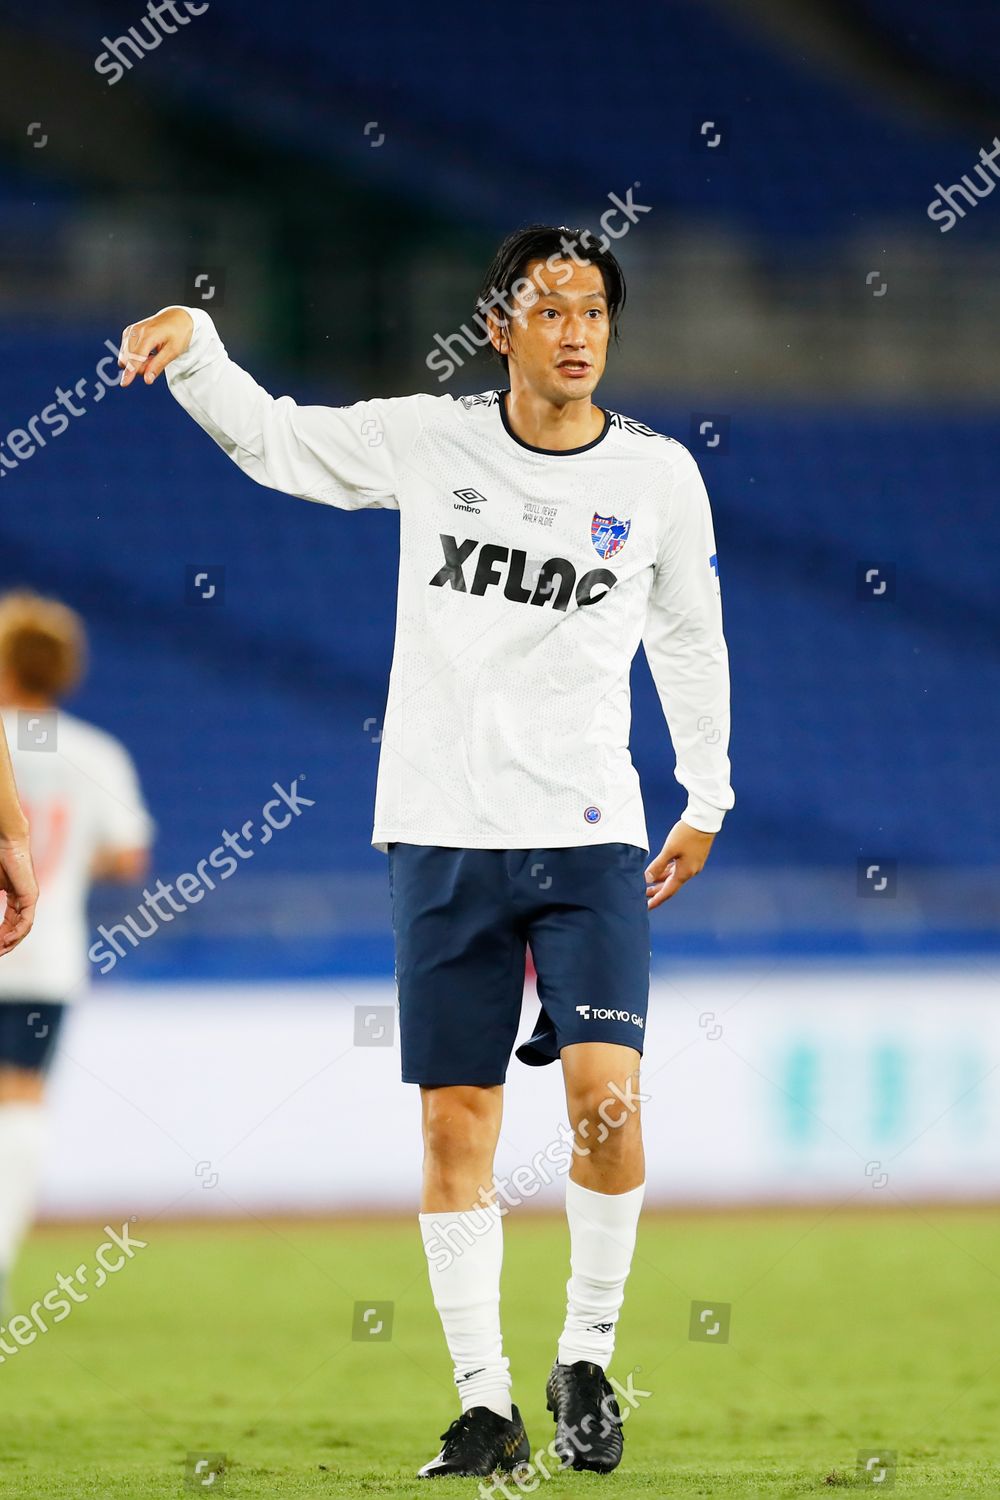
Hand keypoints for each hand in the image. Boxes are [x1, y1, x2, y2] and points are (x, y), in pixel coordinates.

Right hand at [0, 835, 37, 952]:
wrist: (6, 843)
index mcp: (15, 898)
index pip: (9, 923)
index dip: (0, 936)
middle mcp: (24, 900)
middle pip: (17, 929)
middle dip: (5, 944)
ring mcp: (29, 898)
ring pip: (23, 928)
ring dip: (11, 942)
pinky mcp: (30, 896)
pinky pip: (26, 920)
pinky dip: (17, 932)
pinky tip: (7, 940)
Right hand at [118, 308, 194, 387]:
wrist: (177, 317)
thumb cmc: (178, 334)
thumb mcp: (173, 351)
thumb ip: (158, 365)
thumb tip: (147, 380)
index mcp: (148, 335)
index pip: (136, 357)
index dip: (130, 372)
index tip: (124, 384)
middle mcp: (135, 331)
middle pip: (130, 361)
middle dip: (141, 367)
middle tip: (156, 359)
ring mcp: (130, 330)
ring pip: (125, 358)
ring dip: (138, 362)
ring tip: (153, 354)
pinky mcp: (128, 332)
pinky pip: (126, 352)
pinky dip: (135, 356)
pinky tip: (147, 351)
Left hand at [645, 820, 715, 909]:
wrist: (704, 821)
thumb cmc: (686, 834)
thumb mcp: (669, 850)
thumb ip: (658, 865)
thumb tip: (648, 879)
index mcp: (684, 873)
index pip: (668, 891)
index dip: (657, 900)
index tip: (647, 907)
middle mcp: (690, 871)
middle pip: (670, 886)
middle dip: (657, 891)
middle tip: (643, 896)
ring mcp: (693, 865)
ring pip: (674, 877)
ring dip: (661, 881)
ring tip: (648, 884)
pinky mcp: (693, 857)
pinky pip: (678, 869)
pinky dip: (668, 872)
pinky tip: (660, 871)